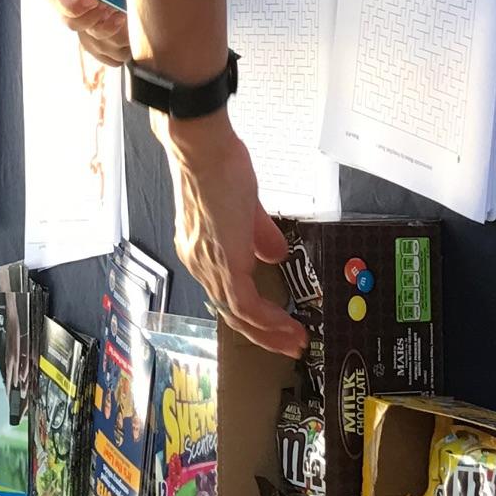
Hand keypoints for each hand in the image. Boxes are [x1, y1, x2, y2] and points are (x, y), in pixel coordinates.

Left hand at [160, 112, 300, 355]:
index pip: (227, 293)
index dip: (253, 311)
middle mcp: (201, 264)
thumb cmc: (220, 166)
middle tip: (289, 343)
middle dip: (264, 332)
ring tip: (294, 340)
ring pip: (238, 314)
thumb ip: (259, 234)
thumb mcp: (245, 208)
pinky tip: (287, 326)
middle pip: (231, 312)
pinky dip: (268, 319)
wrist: (204, 152)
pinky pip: (246, 304)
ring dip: (269, 331)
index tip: (277, 321)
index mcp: (202, 251)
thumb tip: (275, 253)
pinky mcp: (224, 264)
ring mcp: (210, 266)